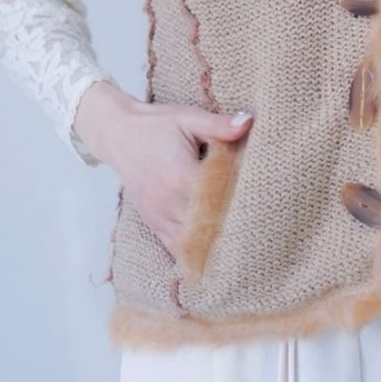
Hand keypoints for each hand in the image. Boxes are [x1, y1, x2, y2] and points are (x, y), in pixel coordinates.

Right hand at [73, 81, 252, 261]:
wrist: (117, 133)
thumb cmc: (155, 125)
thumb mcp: (188, 118)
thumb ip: (218, 124)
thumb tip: (248, 122)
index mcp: (181, 176)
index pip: (218, 200)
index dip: (241, 206)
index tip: (264, 211)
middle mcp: (168, 202)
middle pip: (207, 228)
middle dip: (231, 232)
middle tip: (260, 239)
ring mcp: (159, 216)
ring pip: (191, 244)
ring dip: (214, 248)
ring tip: (241, 256)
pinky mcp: (154, 223)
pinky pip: (174, 248)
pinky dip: (193, 255)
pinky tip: (211, 263)